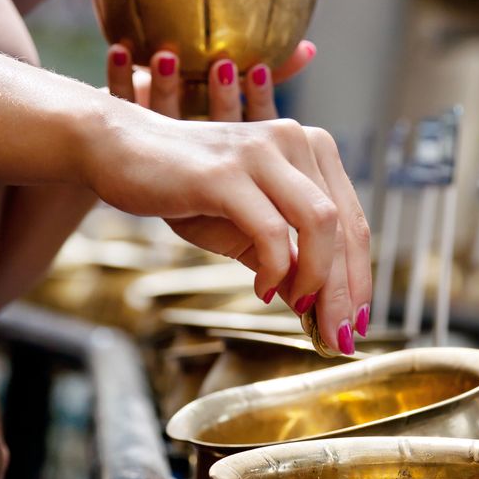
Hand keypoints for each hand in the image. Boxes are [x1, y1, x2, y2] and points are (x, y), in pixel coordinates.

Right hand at [87, 49, 370, 353]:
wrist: (118, 151)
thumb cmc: (187, 189)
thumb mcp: (247, 228)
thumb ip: (286, 259)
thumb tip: (319, 310)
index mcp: (311, 149)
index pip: (353, 222)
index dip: (359, 278)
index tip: (354, 323)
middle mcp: (295, 141)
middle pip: (344, 228)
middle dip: (344, 292)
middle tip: (338, 337)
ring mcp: (262, 152)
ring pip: (321, 224)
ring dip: (319, 280)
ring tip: (302, 312)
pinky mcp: (227, 172)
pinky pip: (271, 230)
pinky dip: (275, 268)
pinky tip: (263, 291)